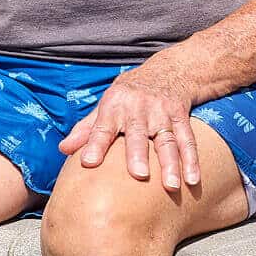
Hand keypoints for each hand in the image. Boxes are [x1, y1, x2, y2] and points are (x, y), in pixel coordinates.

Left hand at [59, 61, 199, 190]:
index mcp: (115, 104)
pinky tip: (193, 179)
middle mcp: (139, 107)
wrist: (170, 69)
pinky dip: (192, 159)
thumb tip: (63, 149)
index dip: (95, 144)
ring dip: (171, 162)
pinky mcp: (181, 115)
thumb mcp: (106, 104)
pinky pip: (188, 139)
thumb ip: (87, 128)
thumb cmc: (130, 93)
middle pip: (138, 133)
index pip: (102, 126)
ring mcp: (163, 111)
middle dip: (138, 153)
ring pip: (167, 139)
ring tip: (172, 186)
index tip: (88, 163)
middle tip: (138, 175)